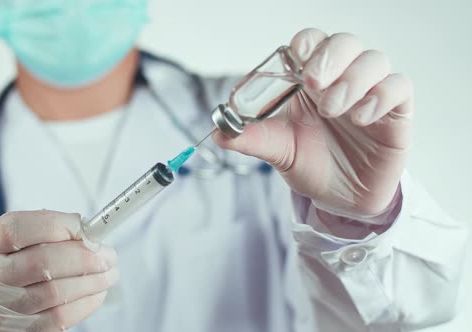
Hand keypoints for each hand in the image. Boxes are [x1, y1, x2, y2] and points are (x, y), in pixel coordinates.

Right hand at [0, 210, 118, 331]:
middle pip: (41, 261)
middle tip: (109, 255)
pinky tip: (96, 294)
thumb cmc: (4, 276)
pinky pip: (59, 318)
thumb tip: (88, 234)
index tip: (86, 228)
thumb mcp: (7, 251)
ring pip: (55, 292)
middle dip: (85, 256)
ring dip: (93, 281)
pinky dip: (85, 303)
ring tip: (109, 273)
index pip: (16, 228)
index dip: (57, 224)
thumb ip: (42, 237)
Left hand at [215, 28, 412, 219]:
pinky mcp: (395, 114)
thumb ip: (252, 139)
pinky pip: (399, 87)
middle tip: (313, 82)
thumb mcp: (278, 152)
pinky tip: (361, 118)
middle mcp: (341, 81)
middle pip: (345, 42)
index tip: (296, 57)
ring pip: (374, 59)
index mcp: (309, 83)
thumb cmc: (311, 166)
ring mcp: (369, 94)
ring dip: (353, 78)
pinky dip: (380, 95)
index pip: (312, 43)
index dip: (306, 43)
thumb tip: (219, 133)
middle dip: (330, 55)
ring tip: (333, 109)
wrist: (340, 201)